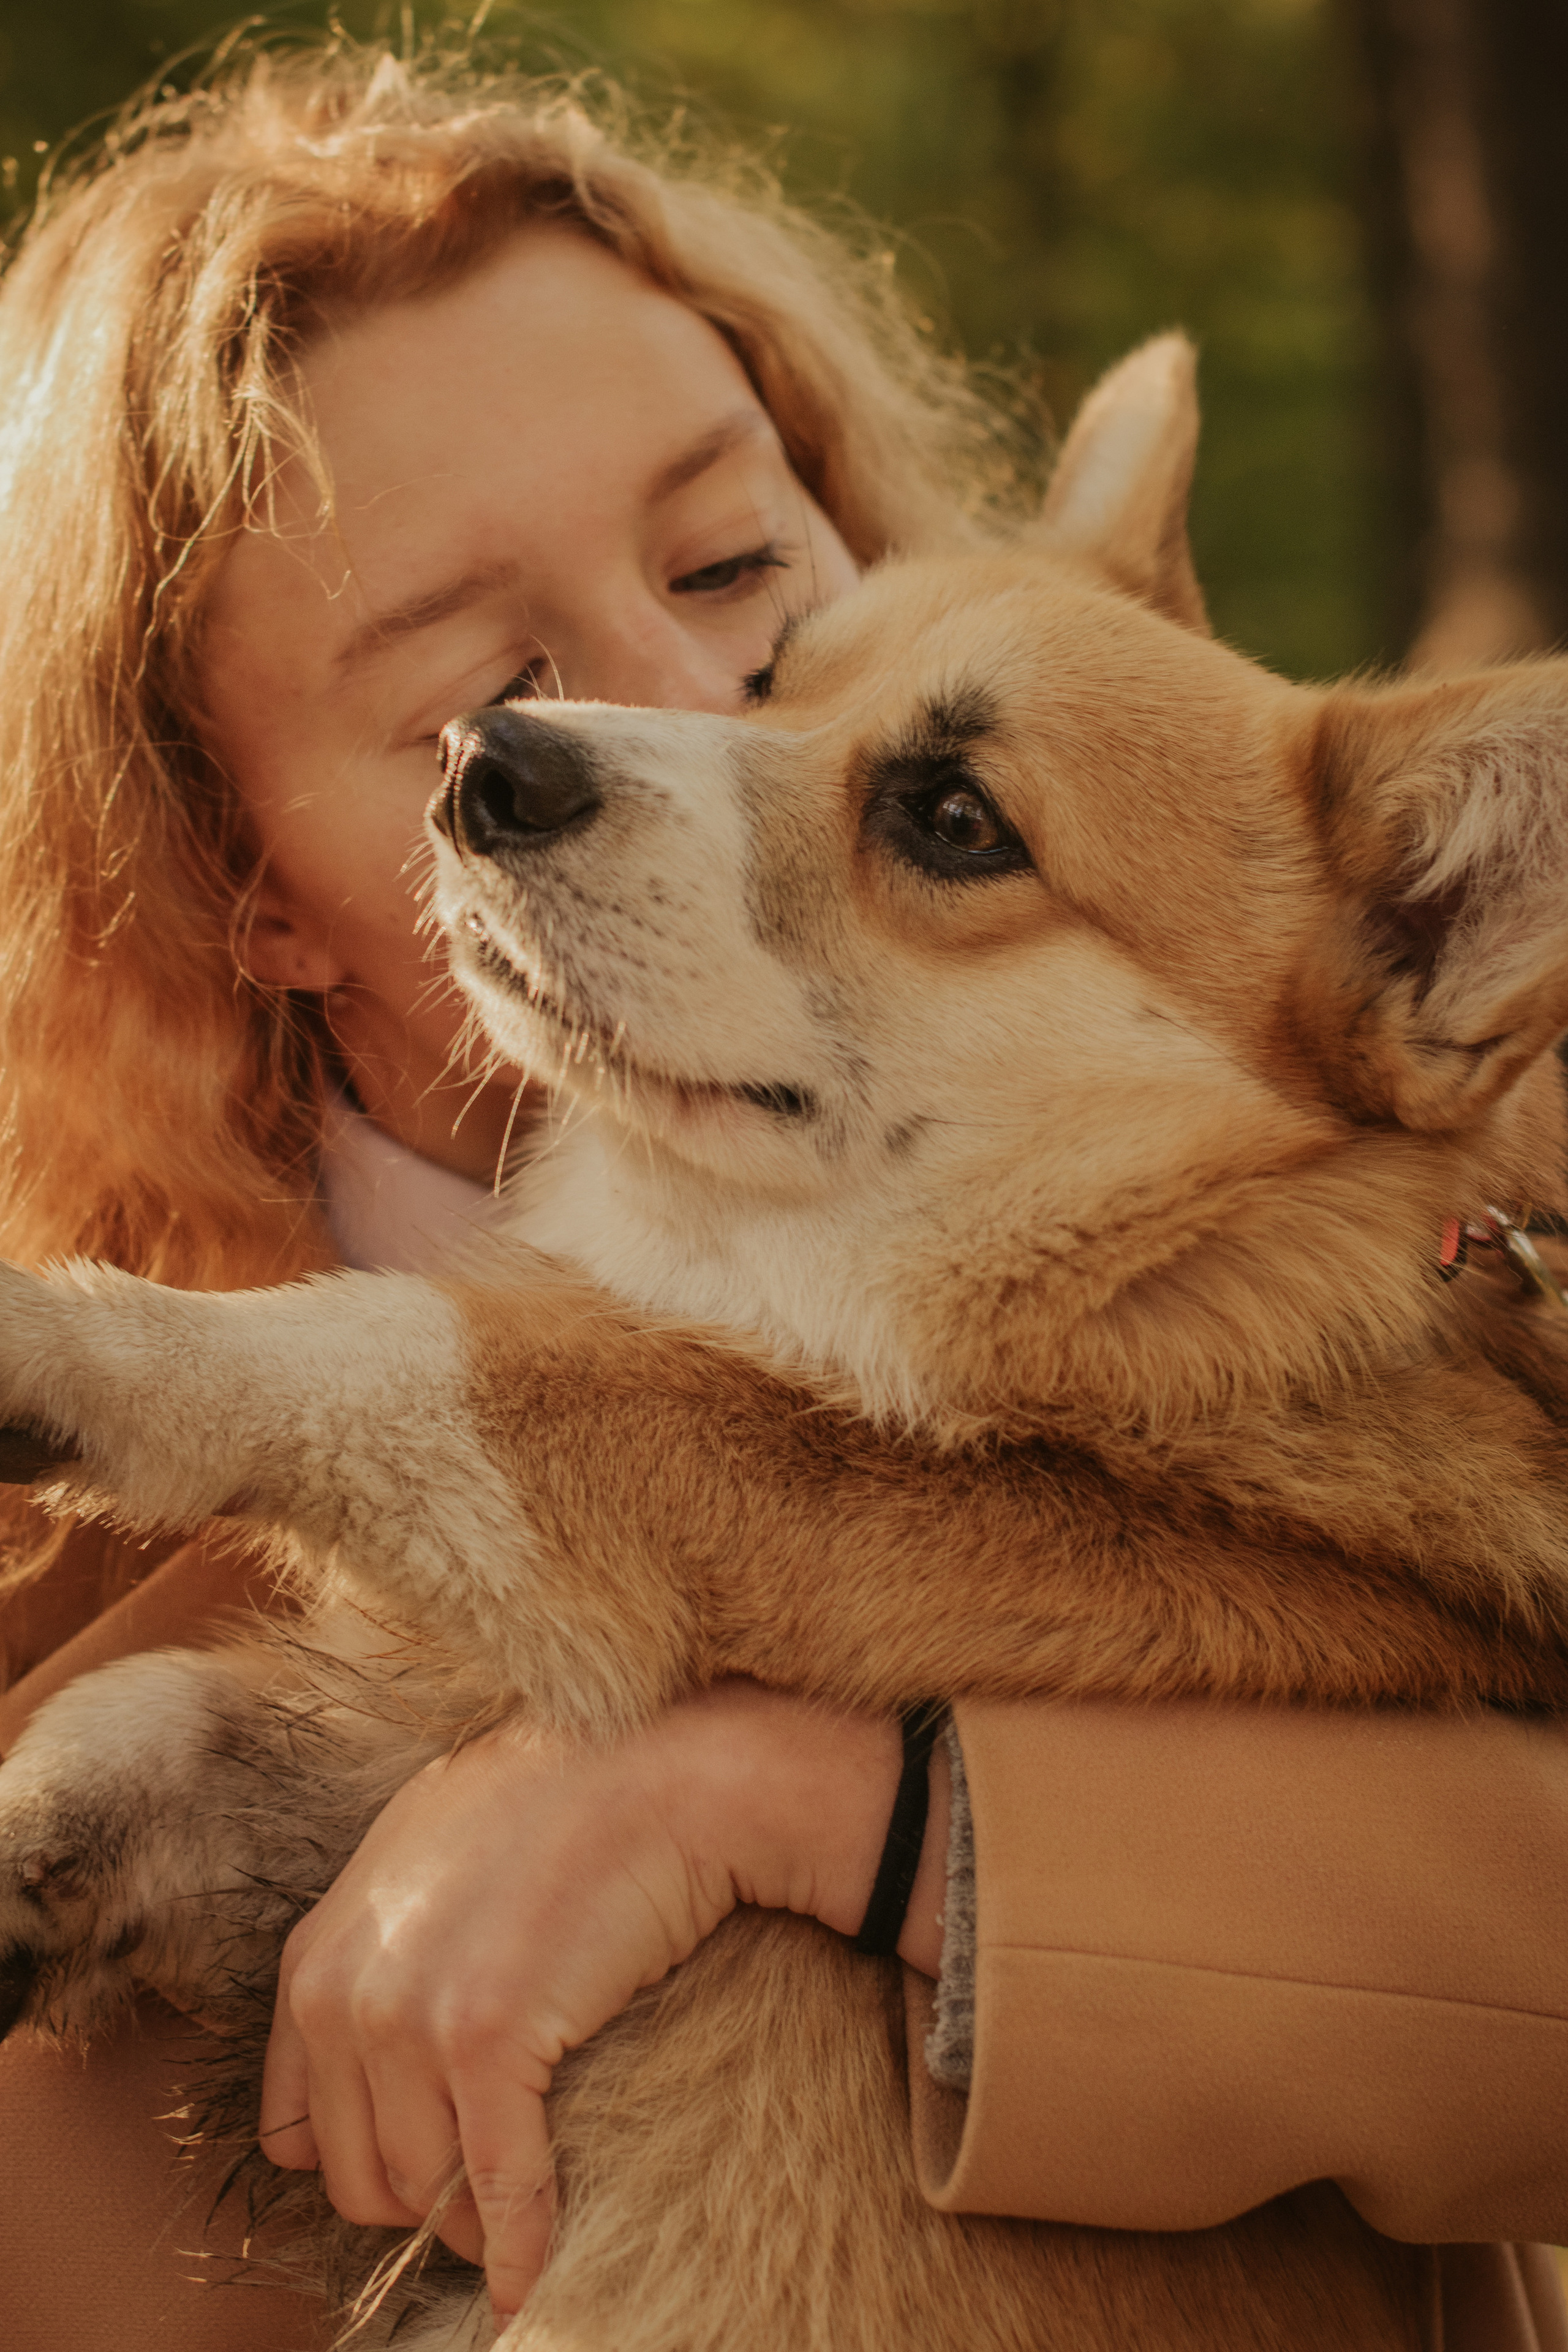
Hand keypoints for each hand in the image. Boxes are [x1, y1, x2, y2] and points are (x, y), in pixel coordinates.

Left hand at [259, 1682, 948, 2326]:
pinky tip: (534, 2273)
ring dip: (475, 2228)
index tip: (424, 2169)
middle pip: (356, 2172)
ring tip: (521, 2222)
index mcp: (317, 1953)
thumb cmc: (563, 1805)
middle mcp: (344, 1988)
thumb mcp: (423, 1860)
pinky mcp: (488, 2039)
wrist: (664, 1771)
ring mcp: (410, 2013)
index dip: (364, 2160)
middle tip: (486, 2203)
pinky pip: (498, 2186)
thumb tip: (339, 2086)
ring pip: (423, 2191)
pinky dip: (518, 2246)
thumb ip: (370, 1950)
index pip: (296, 2124)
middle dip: (421, 2205)